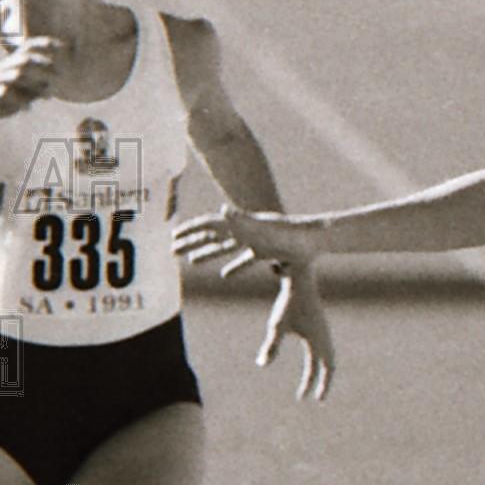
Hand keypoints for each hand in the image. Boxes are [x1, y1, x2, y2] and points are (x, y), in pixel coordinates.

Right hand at [0, 36, 62, 123]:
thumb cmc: (2, 104)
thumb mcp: (21, 95)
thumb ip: (36, 88)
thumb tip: (56, 83)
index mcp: (7, 64)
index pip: (26, 48)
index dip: (43, 44)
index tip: (62, 47)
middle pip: (23, 60)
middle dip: (43, 68)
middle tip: (59, 77)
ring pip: (15, 76)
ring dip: (34, 86)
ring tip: (47, 96)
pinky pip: (4, 93)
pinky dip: (19, 101)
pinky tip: (28, 109)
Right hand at [174, 203, 316, 277]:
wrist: (312, 238)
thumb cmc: (290, 234)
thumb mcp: (260, 228)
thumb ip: (242, 219)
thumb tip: (223, 209)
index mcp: (241, 226)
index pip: (209, 225)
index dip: (190, 230)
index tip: (174, 235)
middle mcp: (244, 230)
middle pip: (211, 235)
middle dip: (191, 242)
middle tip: (172, 249)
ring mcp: (252, 239)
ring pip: (223, 247)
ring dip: (206, 253)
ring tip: (191, 262)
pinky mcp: (263, 249)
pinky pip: (242, 258)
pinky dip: (233, 265)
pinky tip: (225, 275)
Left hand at [259, 268, 338, 401]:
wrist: (300, 278)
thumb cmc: (287, 302)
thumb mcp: (277, 325)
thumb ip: (272, 345)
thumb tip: (262, 364)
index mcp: (317, 340)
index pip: (318, 369)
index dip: (313, 385)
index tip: (306, 399)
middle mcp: (324, 336)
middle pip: (329, 365)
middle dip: (323, 382)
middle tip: (318, 397)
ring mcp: (323, 329)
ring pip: (328, 355)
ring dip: (323, 369)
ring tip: (316, 379)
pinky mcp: (319, 323)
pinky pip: (323, 345)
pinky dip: (321, 356)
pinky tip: (313, 357)